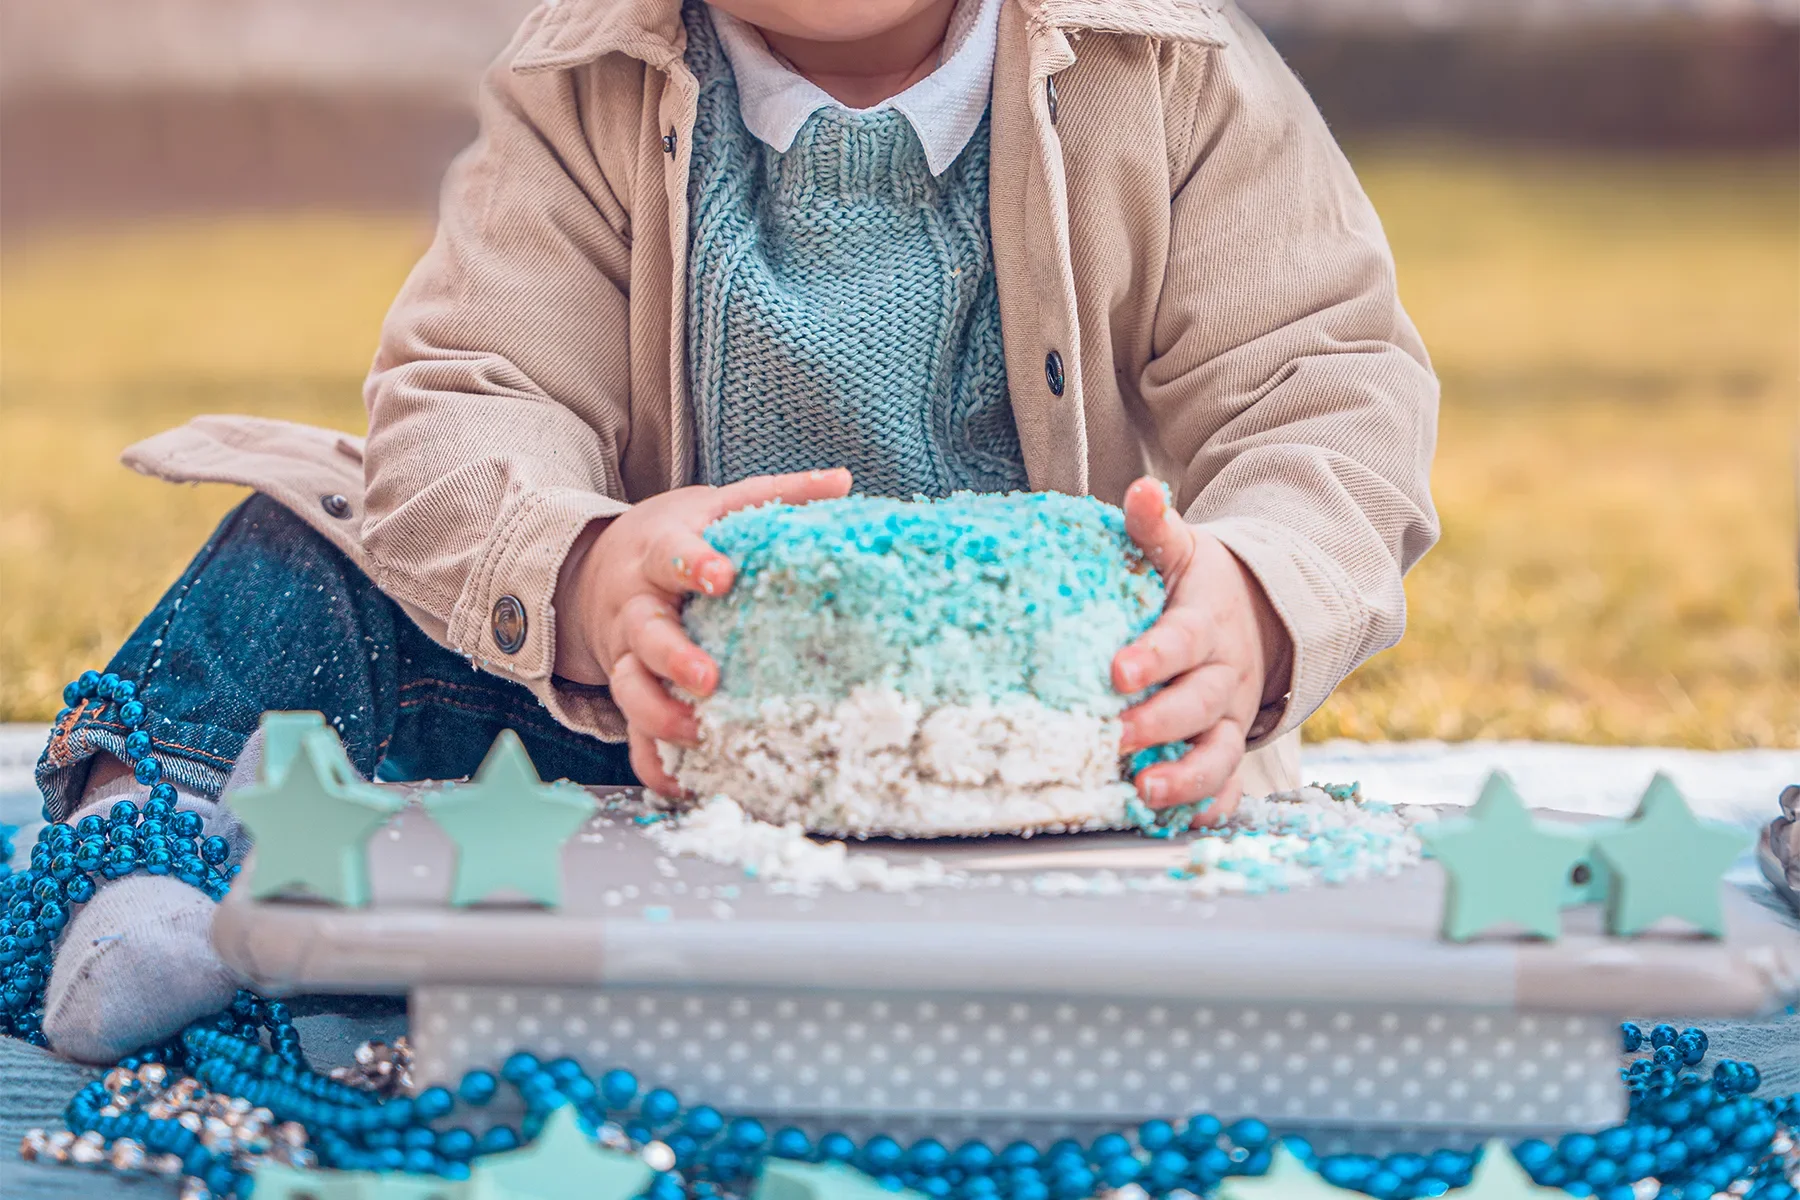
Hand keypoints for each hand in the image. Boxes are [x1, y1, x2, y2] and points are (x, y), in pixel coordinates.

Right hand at [554, 468, 853, 794]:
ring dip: (658, 715)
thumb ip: (778, 494)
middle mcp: (637, 606)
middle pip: (645, 632)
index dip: (696, 564)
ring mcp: (628, 653)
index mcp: (660, 553)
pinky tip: (682, 783)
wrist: (593, 569)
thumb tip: (843, 482)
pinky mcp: (628, 689)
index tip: (725, 576)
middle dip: (672, 657)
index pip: (673, 553)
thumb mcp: (716, 505)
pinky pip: (631, 733)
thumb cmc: (673, 537)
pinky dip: (652, 761)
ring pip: (629, 687)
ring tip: (698, 735)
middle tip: (708, 679)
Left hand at [1112, 477, 1291, 818]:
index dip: (1153, 657)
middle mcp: (1225, 675)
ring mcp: (1231, 716)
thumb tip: (1139, 491)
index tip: (1117, 671)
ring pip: (1219, 753)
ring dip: (1185, 777)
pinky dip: (1208, 806)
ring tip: (1145, 793)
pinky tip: (1178, 821)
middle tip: (1116, 739)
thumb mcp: (1183, 549)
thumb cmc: (1201, 585)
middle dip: (1159, 725)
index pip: (1182, 640)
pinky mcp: (1231, 745)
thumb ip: (1154, 527)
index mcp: (1207, 624)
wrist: (1262, 615)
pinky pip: (1228, 784)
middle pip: (1199, 704)